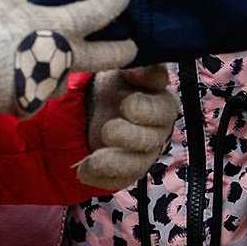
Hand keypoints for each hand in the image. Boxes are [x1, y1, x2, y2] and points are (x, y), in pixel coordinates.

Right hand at [0, 0, 136, 117]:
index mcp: (64, 28)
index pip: (100, 11)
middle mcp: (65, 59)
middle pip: (104, 58)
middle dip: (121, 51)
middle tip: (133, 48)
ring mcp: (48, 86)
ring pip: (68, 81)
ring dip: (71, 73)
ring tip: (69, 68)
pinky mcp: (27, 106)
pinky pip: (36, 98)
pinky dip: (34, 91)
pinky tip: (28, 87)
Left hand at [76, 65, 177, 189]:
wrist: (101, 105)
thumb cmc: (118, 82)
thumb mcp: (122, 67)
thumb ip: (131, 65)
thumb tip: (136, 65)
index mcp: (161, 100)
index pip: (162, 107)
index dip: (147, 108)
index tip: (127, 104)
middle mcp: (158, 129)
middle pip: (151, 138)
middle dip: (131, 136)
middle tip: (109, 130)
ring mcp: (144, 153)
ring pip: (137, 164)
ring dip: (116, 162)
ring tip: (95, 159)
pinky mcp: (128, 171)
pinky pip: (118, 180)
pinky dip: (100, 177)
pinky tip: (84, 171)